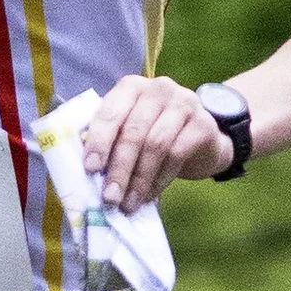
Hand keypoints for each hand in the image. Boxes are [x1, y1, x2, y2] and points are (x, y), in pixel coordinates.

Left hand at [81, 73, 234, 209]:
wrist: (201, 139)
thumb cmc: (154, 134)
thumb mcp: (130, 130)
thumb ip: (110, 141)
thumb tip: (88, 174)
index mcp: (131, 87)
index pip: (110, 112)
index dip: (98, 141)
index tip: (90, 169)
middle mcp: (158, 89)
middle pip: (133, 132)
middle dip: (119, 168)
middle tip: (109, 197)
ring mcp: (184, 103)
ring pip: (155, 145)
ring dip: (139, 179)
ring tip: (128, 203)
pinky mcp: (203, 124)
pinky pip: (177, 154)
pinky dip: (160, 180)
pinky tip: (149, 195)